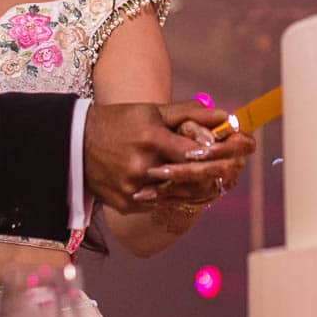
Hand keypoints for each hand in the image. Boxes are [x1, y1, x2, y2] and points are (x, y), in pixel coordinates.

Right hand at [82, 100, 253, 213]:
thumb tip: (225, 115)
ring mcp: (133, 189)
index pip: (193, 151)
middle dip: (216, 172)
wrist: (75, 144)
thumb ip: (189, 114)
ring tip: (214, 177)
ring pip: (178, 194)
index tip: (241, 149)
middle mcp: (142, 167)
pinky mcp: (127, 204)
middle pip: (190, 176)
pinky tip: (181, 185)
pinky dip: (172, 195)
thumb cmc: (120, 122)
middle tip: (236, 168)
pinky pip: (159, 203)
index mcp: (149, 139)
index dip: (218, 152)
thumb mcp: (152, 112)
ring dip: (198, 186)